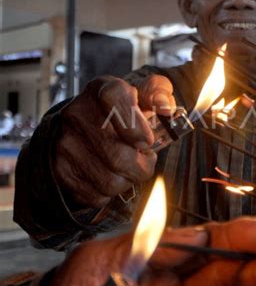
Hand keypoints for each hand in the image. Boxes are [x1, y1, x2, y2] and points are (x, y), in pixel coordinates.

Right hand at [53, 74, 175, 208]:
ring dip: (128, 180)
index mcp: (101, 90)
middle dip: (141, 165)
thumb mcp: (145, 94)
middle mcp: (77, 114)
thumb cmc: (124, 113)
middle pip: (117, 154)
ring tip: (128, 167)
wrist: (87, 127)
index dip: (135, 124)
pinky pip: (96, 195)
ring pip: (109, 181)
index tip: (148, 141)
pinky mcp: (60, 170)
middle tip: (145, 159)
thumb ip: (160, 93)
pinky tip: (111, 175)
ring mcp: (65, 143)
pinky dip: (110, 192)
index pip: (114, 98)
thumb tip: (165, 107)